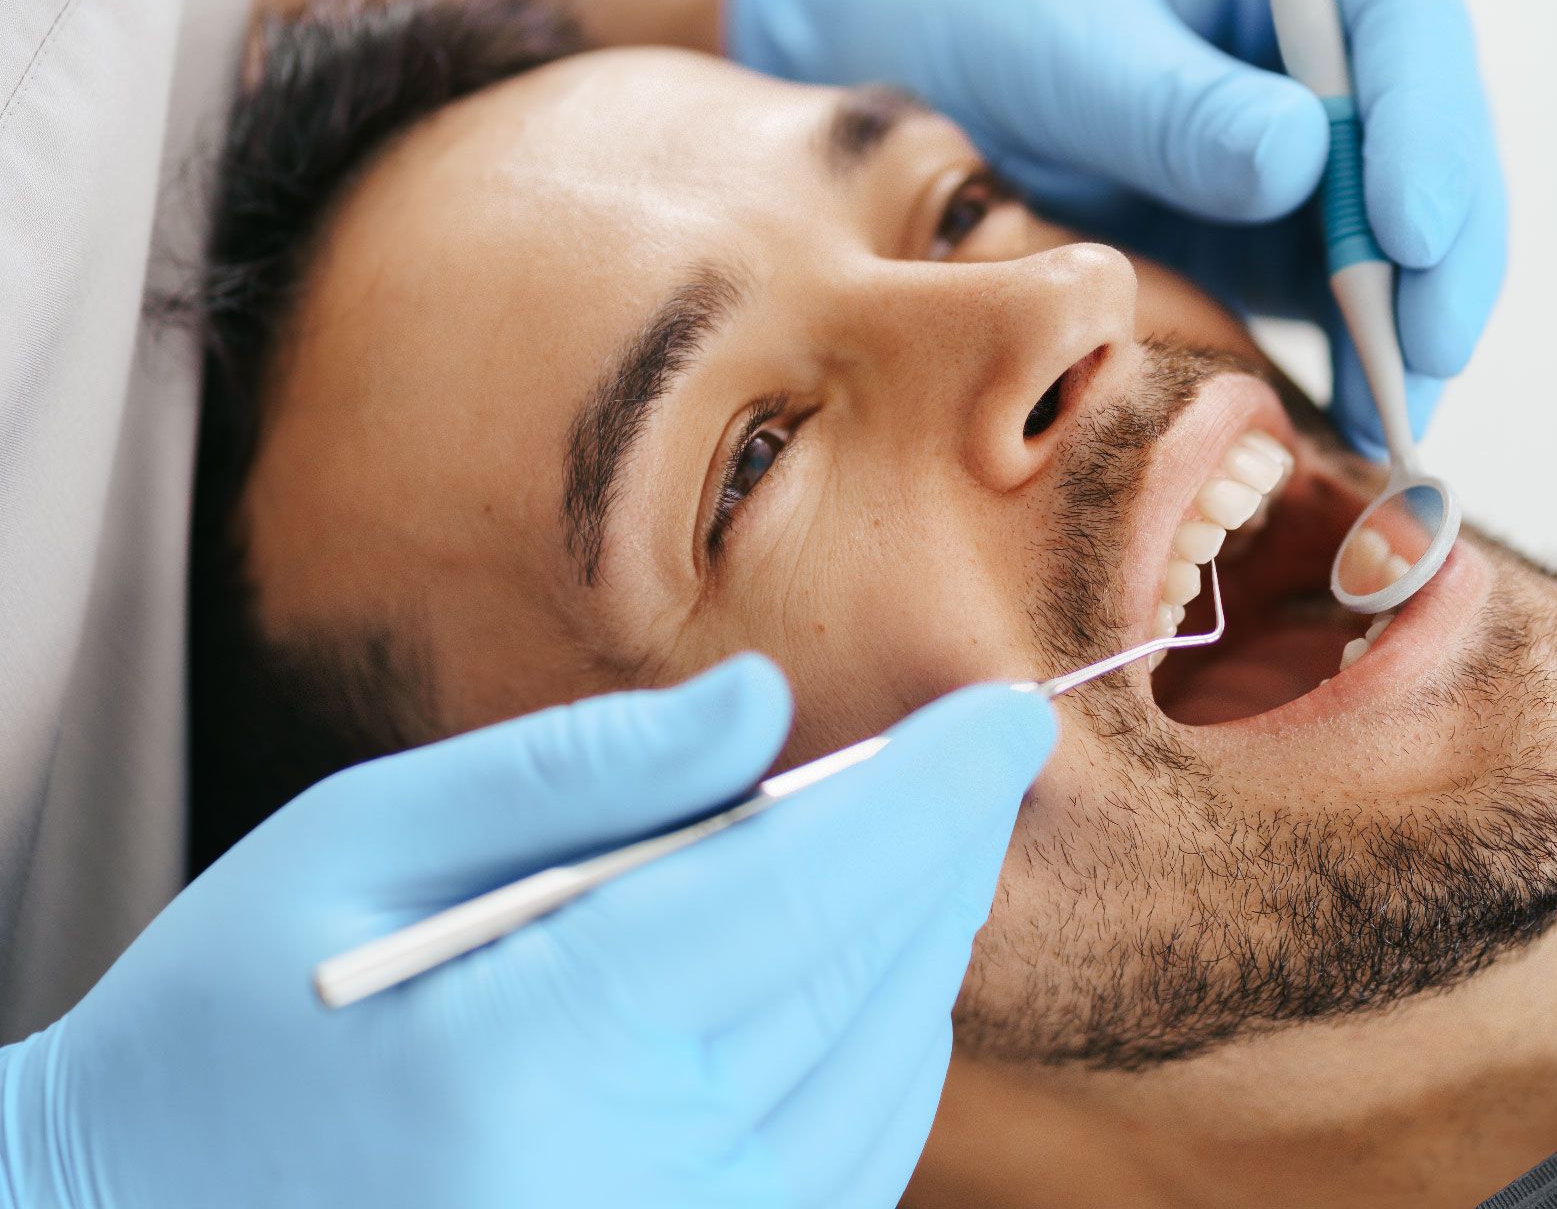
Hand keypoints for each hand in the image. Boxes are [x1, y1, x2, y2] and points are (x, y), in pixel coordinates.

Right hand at [0, 656, 1055, 1207]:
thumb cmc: (234, 1011)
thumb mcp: (366, 838)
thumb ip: (582, 769)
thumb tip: (768, 708)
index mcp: (534, 1049)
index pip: (804, 895)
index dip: (930, 793)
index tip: (1008, 717)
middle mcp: (629, 1180)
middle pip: (862, 983)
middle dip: (943, 852)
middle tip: (978, 755)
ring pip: (881, 1080)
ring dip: (924, 944)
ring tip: (927, 842)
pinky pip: (846, 1165)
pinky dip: (885, 1051)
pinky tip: (869, 971)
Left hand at [729, 0, 1505, 453]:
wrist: (890, 53)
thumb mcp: (1060, 46)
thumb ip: (1172, 106)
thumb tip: (1302, 161)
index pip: (1398, 14)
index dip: (1424, 123)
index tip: (1407, 227)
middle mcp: (1319, 28)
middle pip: (1426, 128)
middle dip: (1441, 245)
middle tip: (1426, 350)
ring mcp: (1305, 125)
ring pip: (1401, 219)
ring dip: (1409, 317)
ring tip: (1398, 414)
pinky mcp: (1276, 213)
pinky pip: (1340, 280)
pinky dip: (1357, 347)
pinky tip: (1361, 413)